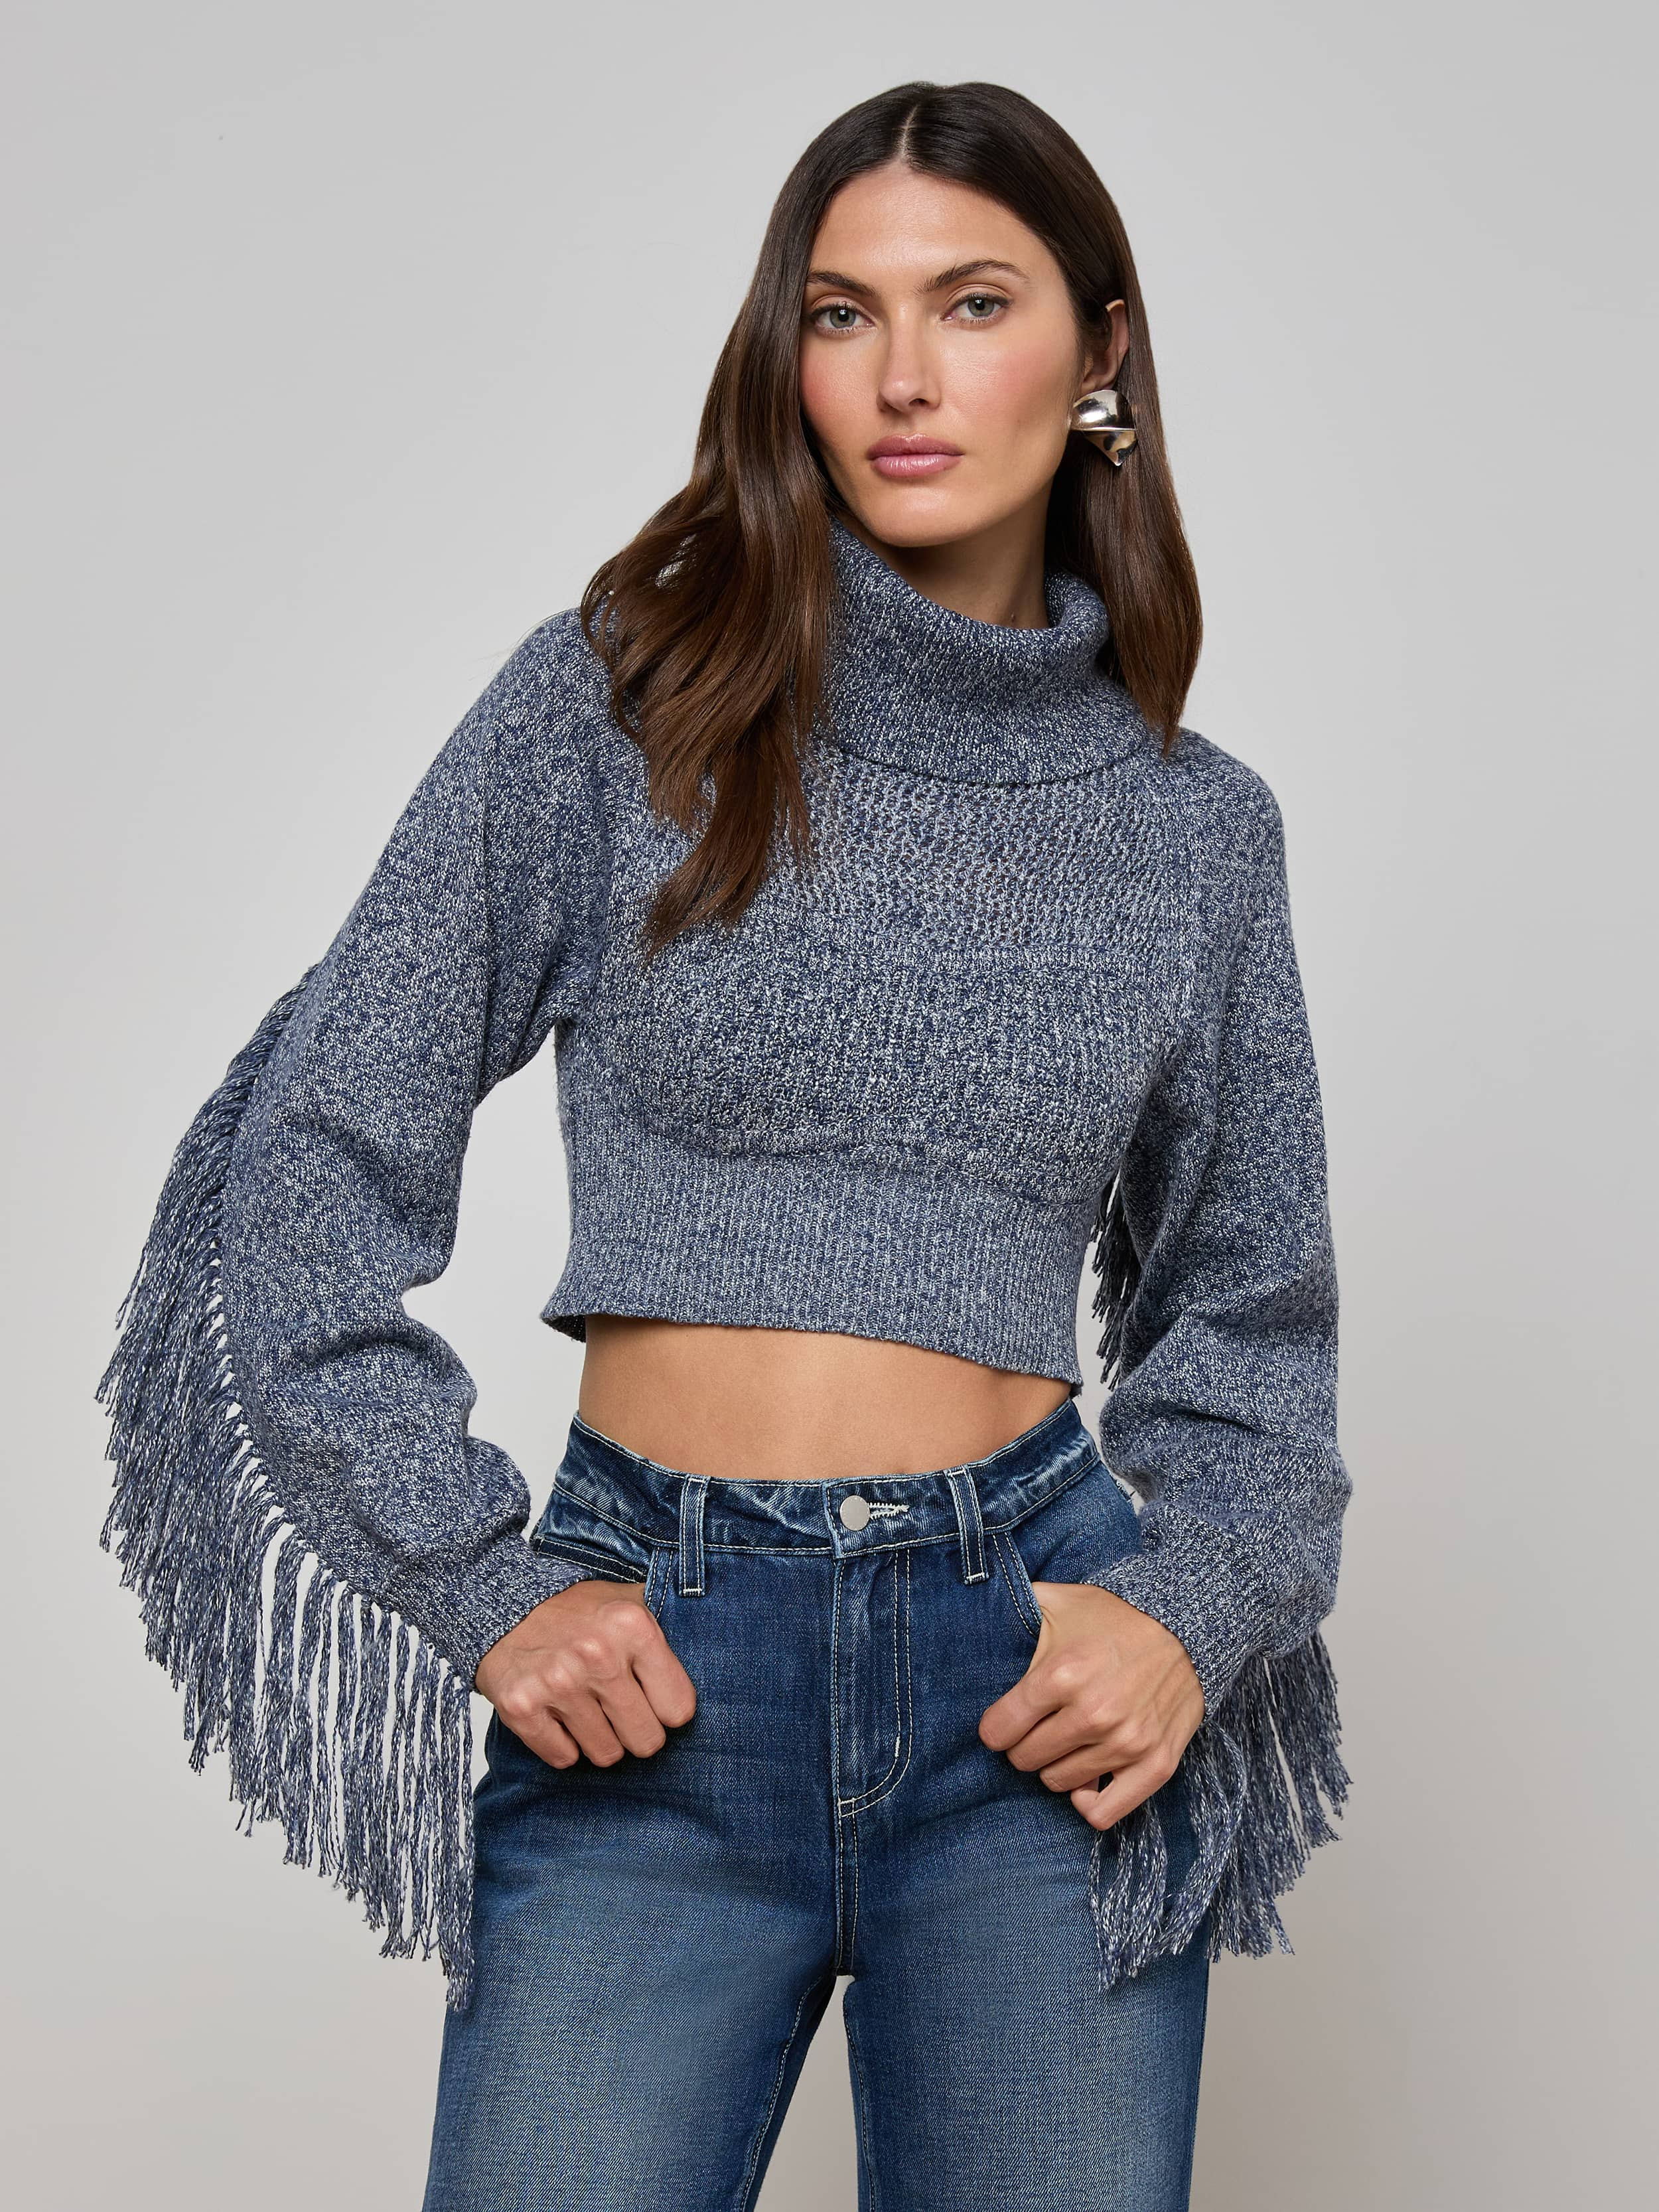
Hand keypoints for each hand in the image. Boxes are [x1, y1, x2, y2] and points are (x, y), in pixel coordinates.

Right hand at [475, 1579, 696, 1770]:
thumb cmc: (578, 1610)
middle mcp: (597, 1655)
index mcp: (633, 1626)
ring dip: (599, 1738)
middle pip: (646, 1741)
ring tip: (587, 1706)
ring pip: (605, 1755)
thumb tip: (716, 1662)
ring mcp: (557, 1682)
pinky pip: (563, 1758)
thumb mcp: (631, 1602)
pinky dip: (563, 1745)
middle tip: (619, 1708)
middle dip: (636, 1730)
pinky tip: (558, 1715)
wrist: (503, 1603)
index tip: (651, 1697)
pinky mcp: (521, 1706)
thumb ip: (671, 1629)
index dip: (666, 1709)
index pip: (679, 1710)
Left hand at [978, 1580, 1204, 1831]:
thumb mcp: (1059, 1600)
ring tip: (1065, 1743)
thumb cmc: (1115, 1616)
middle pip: (1025, 1759)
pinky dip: (1088, 1803)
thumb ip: (1015, 1606)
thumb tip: (977, 1609)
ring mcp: (1127, 1743)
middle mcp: (1093, 1714)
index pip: (999, 1729)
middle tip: (1037, 1729)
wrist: (1188, 1626)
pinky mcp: (1156, 1764)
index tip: (1003, 1722)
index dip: (995, 1728)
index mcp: (1062, 1674)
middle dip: (1024, 1745)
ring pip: (1059, 1783)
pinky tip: (1085, 1783)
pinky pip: (1105, 1812)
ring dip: (1055, 1766)